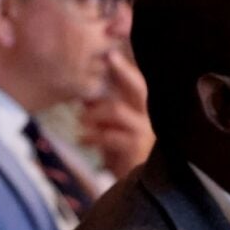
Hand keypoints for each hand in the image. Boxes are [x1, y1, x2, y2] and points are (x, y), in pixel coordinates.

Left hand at [80, 50, 153, 177]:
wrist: (132, 180)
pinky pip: (109, 135)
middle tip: (107, 57)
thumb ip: (100, 105)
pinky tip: (81, 139)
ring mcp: (145, 130)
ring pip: (117, 109)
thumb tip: (81, 87)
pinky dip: (91, 135)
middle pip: (138, 85)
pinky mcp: (135, 147)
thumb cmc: (120, 147)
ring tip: (80, 119)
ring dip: (94, 112)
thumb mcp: (110, 123)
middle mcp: (148, 114)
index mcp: (142, 106)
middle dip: (122, 70)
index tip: (110, 50)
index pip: (137, 79)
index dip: (125, 64)